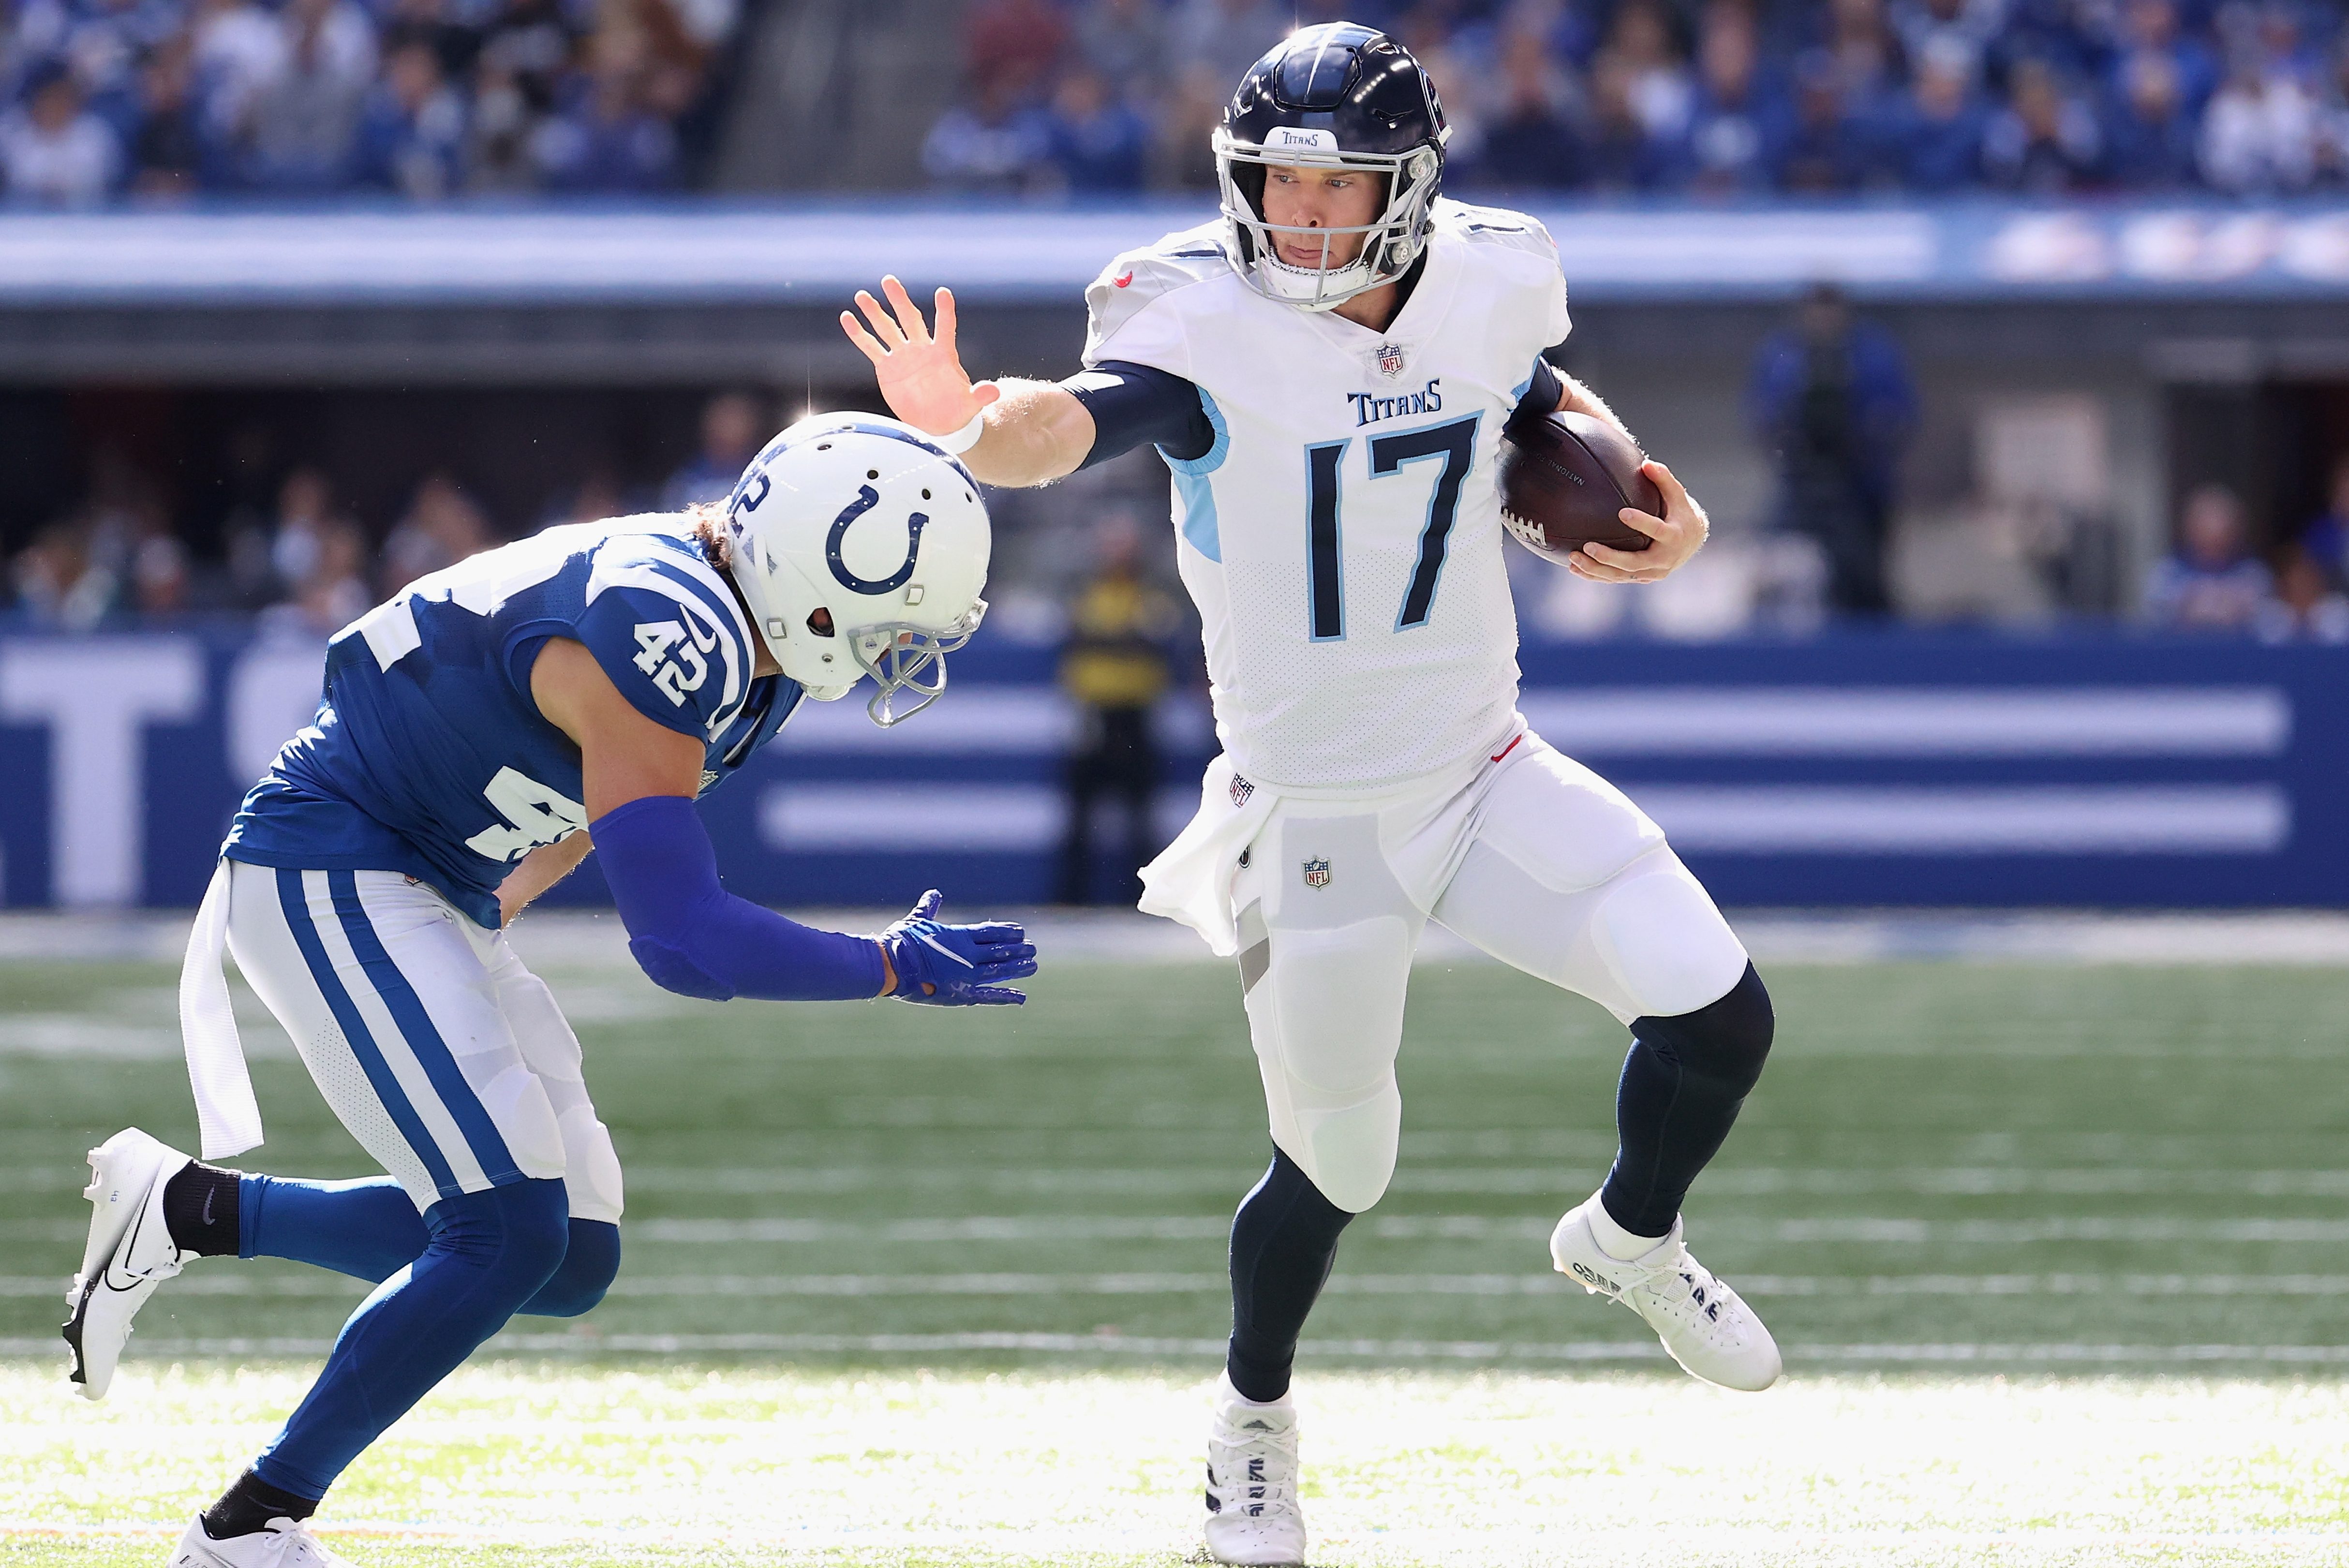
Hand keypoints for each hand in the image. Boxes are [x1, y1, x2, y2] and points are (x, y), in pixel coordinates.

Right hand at [839, 276, 1000, 439]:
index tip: (943, 293)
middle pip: (909, 319)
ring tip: (861, 295)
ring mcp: (903, 356)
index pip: (945, 326)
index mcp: (943, 353)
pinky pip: (871, 347)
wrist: (938, 422)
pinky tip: (847, 317)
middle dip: (899, 300)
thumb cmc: (957, 410)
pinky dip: (859, 334)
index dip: (944, 311)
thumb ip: (980, 396)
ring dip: (874, 312)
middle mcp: (922, 349)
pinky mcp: (887, 367)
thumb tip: (994, 391)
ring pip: (887, 329)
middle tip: (889, 281)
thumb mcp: (971, 404)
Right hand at [875, 889, 1035, 1005]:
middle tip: (1033, 948)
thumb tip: (934, 893)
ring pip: (999, 971)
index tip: (1021, 932)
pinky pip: (989, 996)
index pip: (990, 932)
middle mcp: (967, 955)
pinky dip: (1006, 997)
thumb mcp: (916, 921)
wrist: (890, 966)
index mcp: (958, 936)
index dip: (1007, 932)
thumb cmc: (900, 941)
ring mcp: (966, 976)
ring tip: (1033, 965)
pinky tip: (1022, 997)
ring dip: (1018, 968)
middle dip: (1018, 950)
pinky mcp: (961, 995)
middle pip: (1000, 951)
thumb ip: (929, 909)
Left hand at [1569, 460, 1708, 583]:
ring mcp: (1652, 572)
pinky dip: (1596, 575)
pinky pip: (1617, 578)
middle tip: (1587, 546)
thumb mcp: (1677, 495)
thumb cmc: (1680, 513)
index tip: (1622, 513)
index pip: (1657, 530)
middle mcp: (1664, 559)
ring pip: (1622, 575)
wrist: (1690, 542)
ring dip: (1597, 569)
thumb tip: (1646, 463)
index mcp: (1674, 536)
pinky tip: (1575, 569)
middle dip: (1610, 557)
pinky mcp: (1641, 578)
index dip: (1642, 522)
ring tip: (1573, 558)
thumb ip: (1663, 479)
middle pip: (1634, 563)